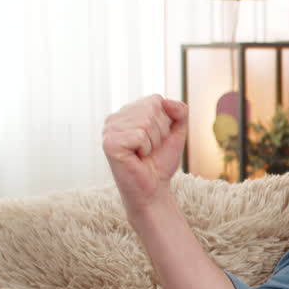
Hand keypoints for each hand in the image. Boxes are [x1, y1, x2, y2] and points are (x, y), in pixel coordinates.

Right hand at [102, 95, 188, 211]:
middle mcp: (115, 118)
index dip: (165, 122)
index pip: (156, 100)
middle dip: (160, 132)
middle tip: (150, 149)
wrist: (154, 188)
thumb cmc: (161, 161)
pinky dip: (145, 149)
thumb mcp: (176, 132)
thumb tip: (166, 101)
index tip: (157, 139)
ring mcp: (109, 130)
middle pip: (151, 109)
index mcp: (127, 113)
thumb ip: (179, 112)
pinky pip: (140, 135)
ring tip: (143, 154)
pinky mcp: (109, 143)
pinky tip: (137, 158)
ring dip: (153, 142)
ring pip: (146, 122)